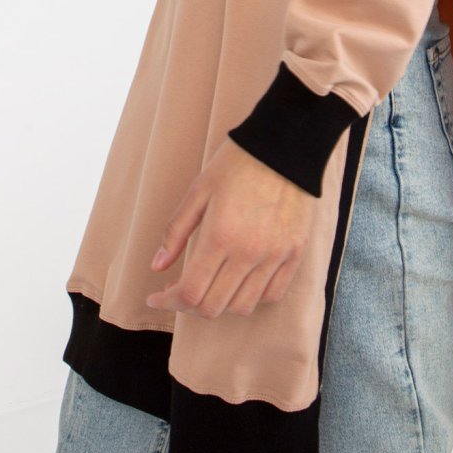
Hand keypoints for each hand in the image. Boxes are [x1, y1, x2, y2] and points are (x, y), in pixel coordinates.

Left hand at [145, 136, 316, 318]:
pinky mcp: (295, 253)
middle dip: (188, 305)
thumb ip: (175, 231)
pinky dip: (252, 297)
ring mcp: (276, 256)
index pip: (190, 292)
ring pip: (242, 307)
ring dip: (220, 304)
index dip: (168, 302)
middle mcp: (249, 253)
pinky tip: (239, 281)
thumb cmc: (237, 164)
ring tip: (210, 284)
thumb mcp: (198, 191)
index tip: (156, 296)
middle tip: (179, 290)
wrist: (285, 145)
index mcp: (220, 235)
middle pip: (213, 307)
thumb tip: (157, 266)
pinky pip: (273, 295)